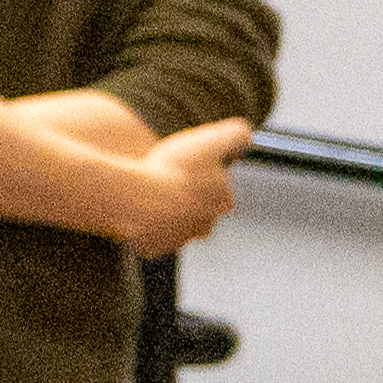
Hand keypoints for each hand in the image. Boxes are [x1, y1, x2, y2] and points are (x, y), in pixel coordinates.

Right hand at [102, 118, 249, 259]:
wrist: (136, 197)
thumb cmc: (174, 170)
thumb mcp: (213, 139)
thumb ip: (238, 134)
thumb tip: (246, 136)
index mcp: (223, 202)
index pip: (222, 191)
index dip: (207, 178)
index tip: (191, 168)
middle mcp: (205, 225)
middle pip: (200, 211)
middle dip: (188, 199)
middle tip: (169, 181)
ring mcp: (178, 239)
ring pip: (175, 226)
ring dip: (167, 213)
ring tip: (150, 195)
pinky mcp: (153, 248)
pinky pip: (151, 238)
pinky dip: (145, 227)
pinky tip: (138, 211)